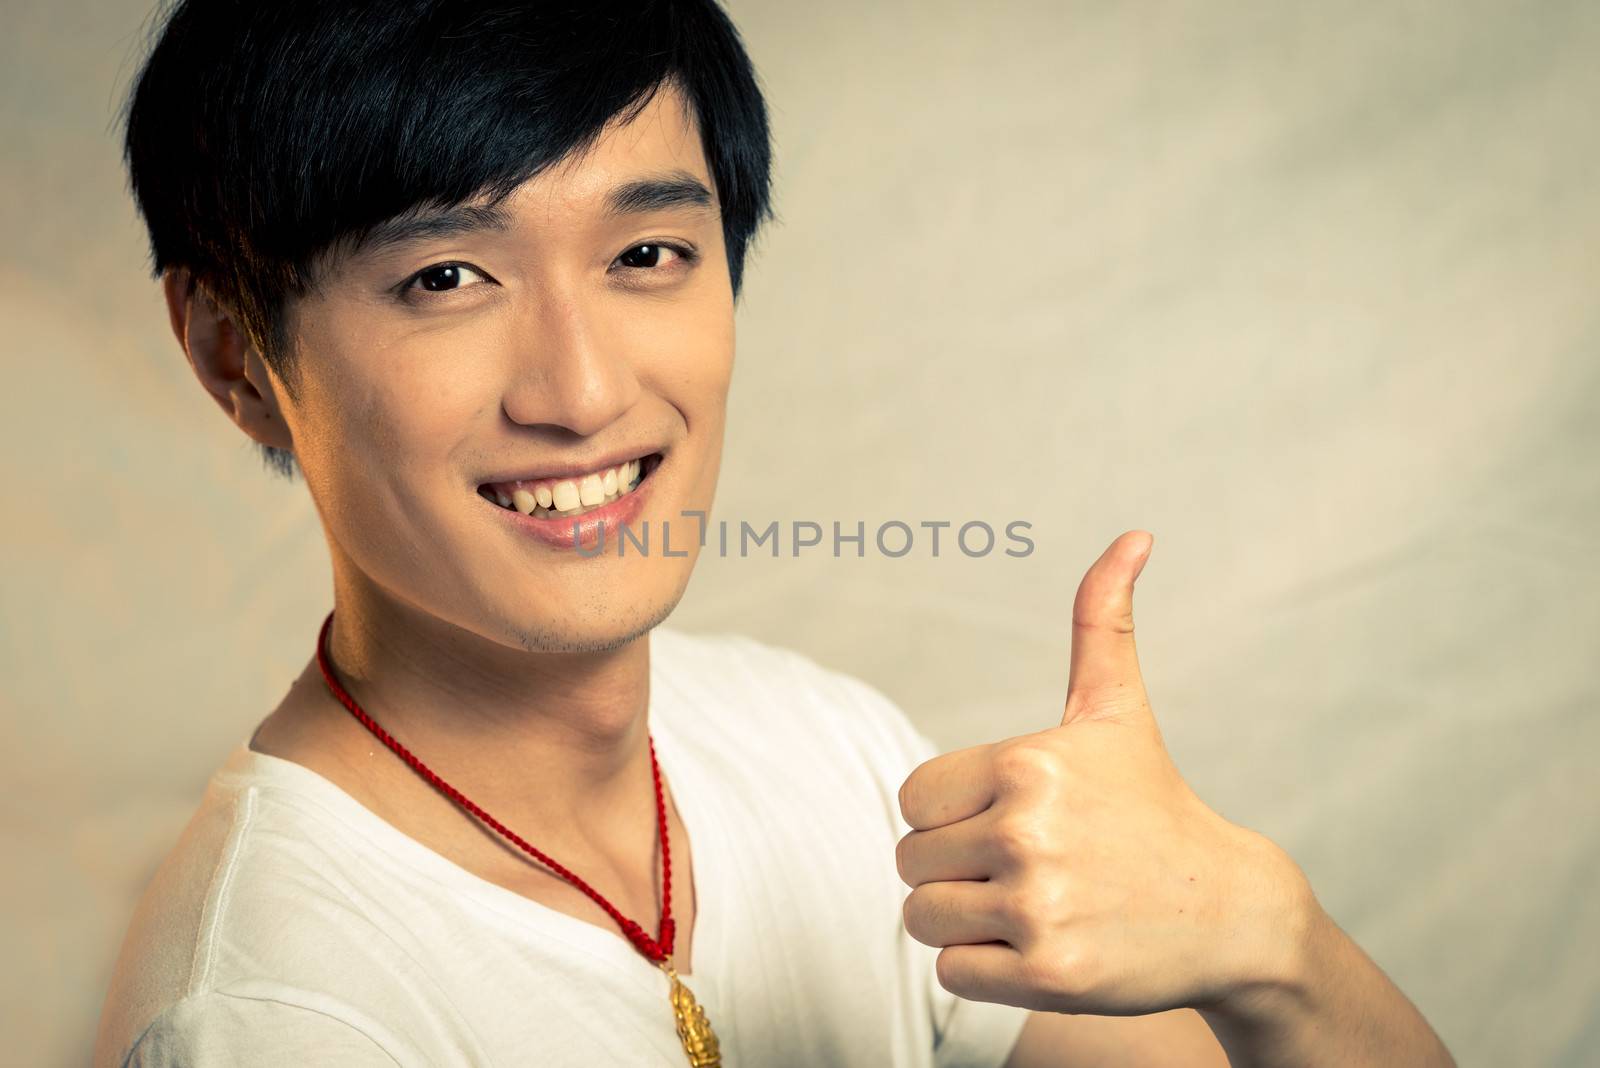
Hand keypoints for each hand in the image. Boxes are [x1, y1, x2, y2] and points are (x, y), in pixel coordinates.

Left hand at [896, 531, 1308, 1016]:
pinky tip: (1041, 947)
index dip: (948, 815)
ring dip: (963, 921)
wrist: (1231, 912)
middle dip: (953, 870)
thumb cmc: (1155, 805)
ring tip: (1031, 906)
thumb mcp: (1118, 711)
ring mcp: (1038, 905)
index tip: (1003, 820)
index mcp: (1026, 762)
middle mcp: (1027, 831)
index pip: (913, 798)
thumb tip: (1134, 535)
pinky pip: (951, 972)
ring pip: (923, 918)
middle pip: (911, 861)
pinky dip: (983, 968)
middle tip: (1023, 870)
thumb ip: (1103, 621)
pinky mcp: (1048, 973)